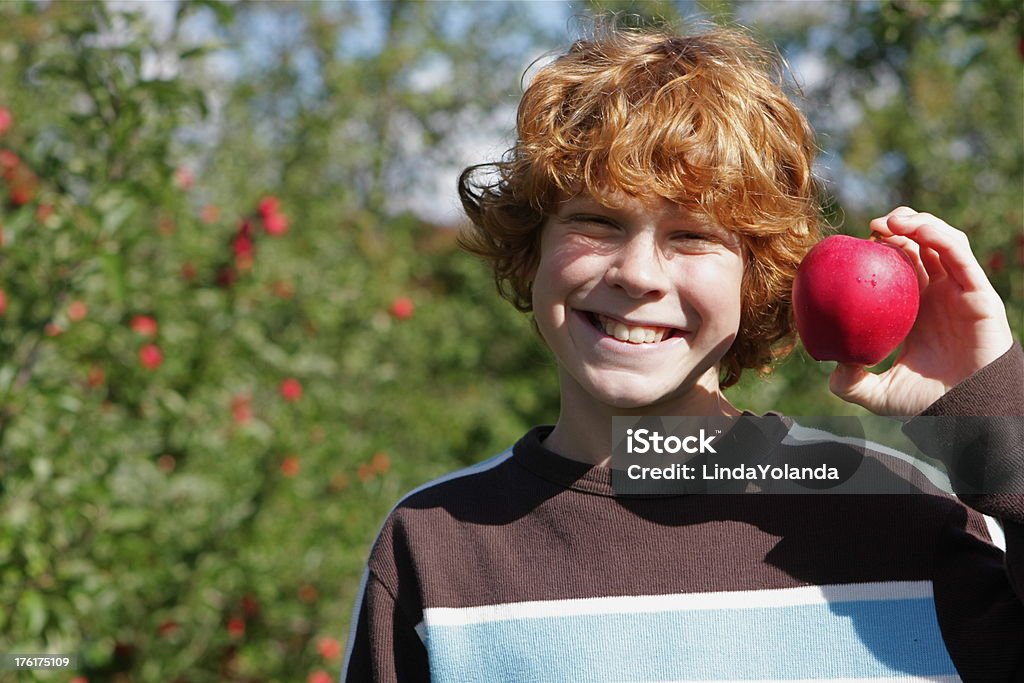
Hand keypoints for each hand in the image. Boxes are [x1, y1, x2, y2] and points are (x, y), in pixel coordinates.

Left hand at [828, 207, 1013, 415]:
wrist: (967, 412)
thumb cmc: (927, 403)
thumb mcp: (879, 394)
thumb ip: (851, 383)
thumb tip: (832, 368)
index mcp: (914, 310)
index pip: (898, 267)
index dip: (881, 249)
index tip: (854, 245)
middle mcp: (938, 295)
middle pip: (920, 247)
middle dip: (897, 228)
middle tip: (871, 227)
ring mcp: (959, 292)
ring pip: (941, 243)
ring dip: (918, 223)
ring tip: (891, 220)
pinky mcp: (979, 293)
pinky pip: (960, 256)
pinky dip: (939, 236)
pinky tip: (916, 229)